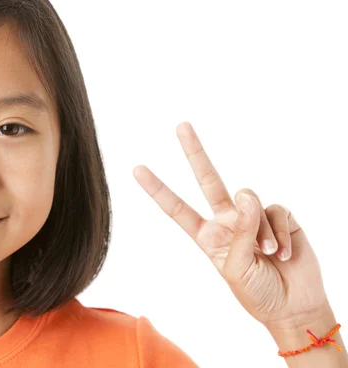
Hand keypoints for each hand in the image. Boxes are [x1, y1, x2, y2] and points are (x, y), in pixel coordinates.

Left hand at [133, 122, 329, 328]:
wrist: (294, 306)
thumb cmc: (258, 294)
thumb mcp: (236, 269)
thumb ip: (240, 231)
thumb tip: (246, 194)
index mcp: (207, 236)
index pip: (177, 208)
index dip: (158, 189)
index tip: (137, 169)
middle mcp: (227, 221)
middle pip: (208, 179)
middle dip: (195, 152)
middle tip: (180, 125)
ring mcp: (252, 216)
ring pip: (250, 200)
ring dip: (261, 231)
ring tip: (268, 255)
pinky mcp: (278, 216)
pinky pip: (276, 211)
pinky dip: (281, 234)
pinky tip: (284, 253)